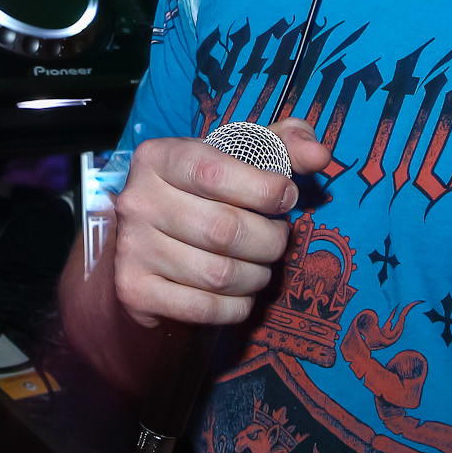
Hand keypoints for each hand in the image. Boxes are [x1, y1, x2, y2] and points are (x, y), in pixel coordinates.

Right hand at [110, 118, 331, 328]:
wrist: (149, 245)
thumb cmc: (206, 194)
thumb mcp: (239, 157)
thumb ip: (283, 144)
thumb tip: (319, 155)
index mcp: (159, 157)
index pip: (215, 172)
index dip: (265, 190)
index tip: (287, 198)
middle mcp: (137, 200)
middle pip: (224, 230)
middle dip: (270, 241)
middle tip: (278, 239)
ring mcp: (132, 248)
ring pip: (219, 275)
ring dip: (257, 276)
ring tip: (260, 266)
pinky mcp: (134, 291)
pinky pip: (205, 308)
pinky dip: (236, 307)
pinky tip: (239, 292)